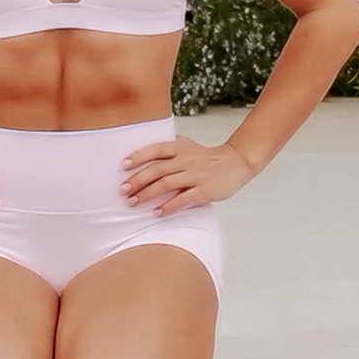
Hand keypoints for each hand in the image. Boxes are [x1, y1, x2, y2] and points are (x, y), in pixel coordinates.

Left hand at [120, 137, 253, 214]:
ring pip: (166, 184)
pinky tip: (157, 213)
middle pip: (157, 170)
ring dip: (147, 194)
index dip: (138, 156)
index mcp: (180, 148)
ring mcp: (195, 175)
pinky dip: (168, 206)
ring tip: (134, 202)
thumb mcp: (187, 146)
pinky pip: (183, 199)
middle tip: (123, 191)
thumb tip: (142, 152)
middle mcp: (186, 160)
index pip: (156, 149)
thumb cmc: (206, 158)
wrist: (236, 163)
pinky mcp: (204, 191)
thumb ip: (168, 148)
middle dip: (137, 181)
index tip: (123, 166)